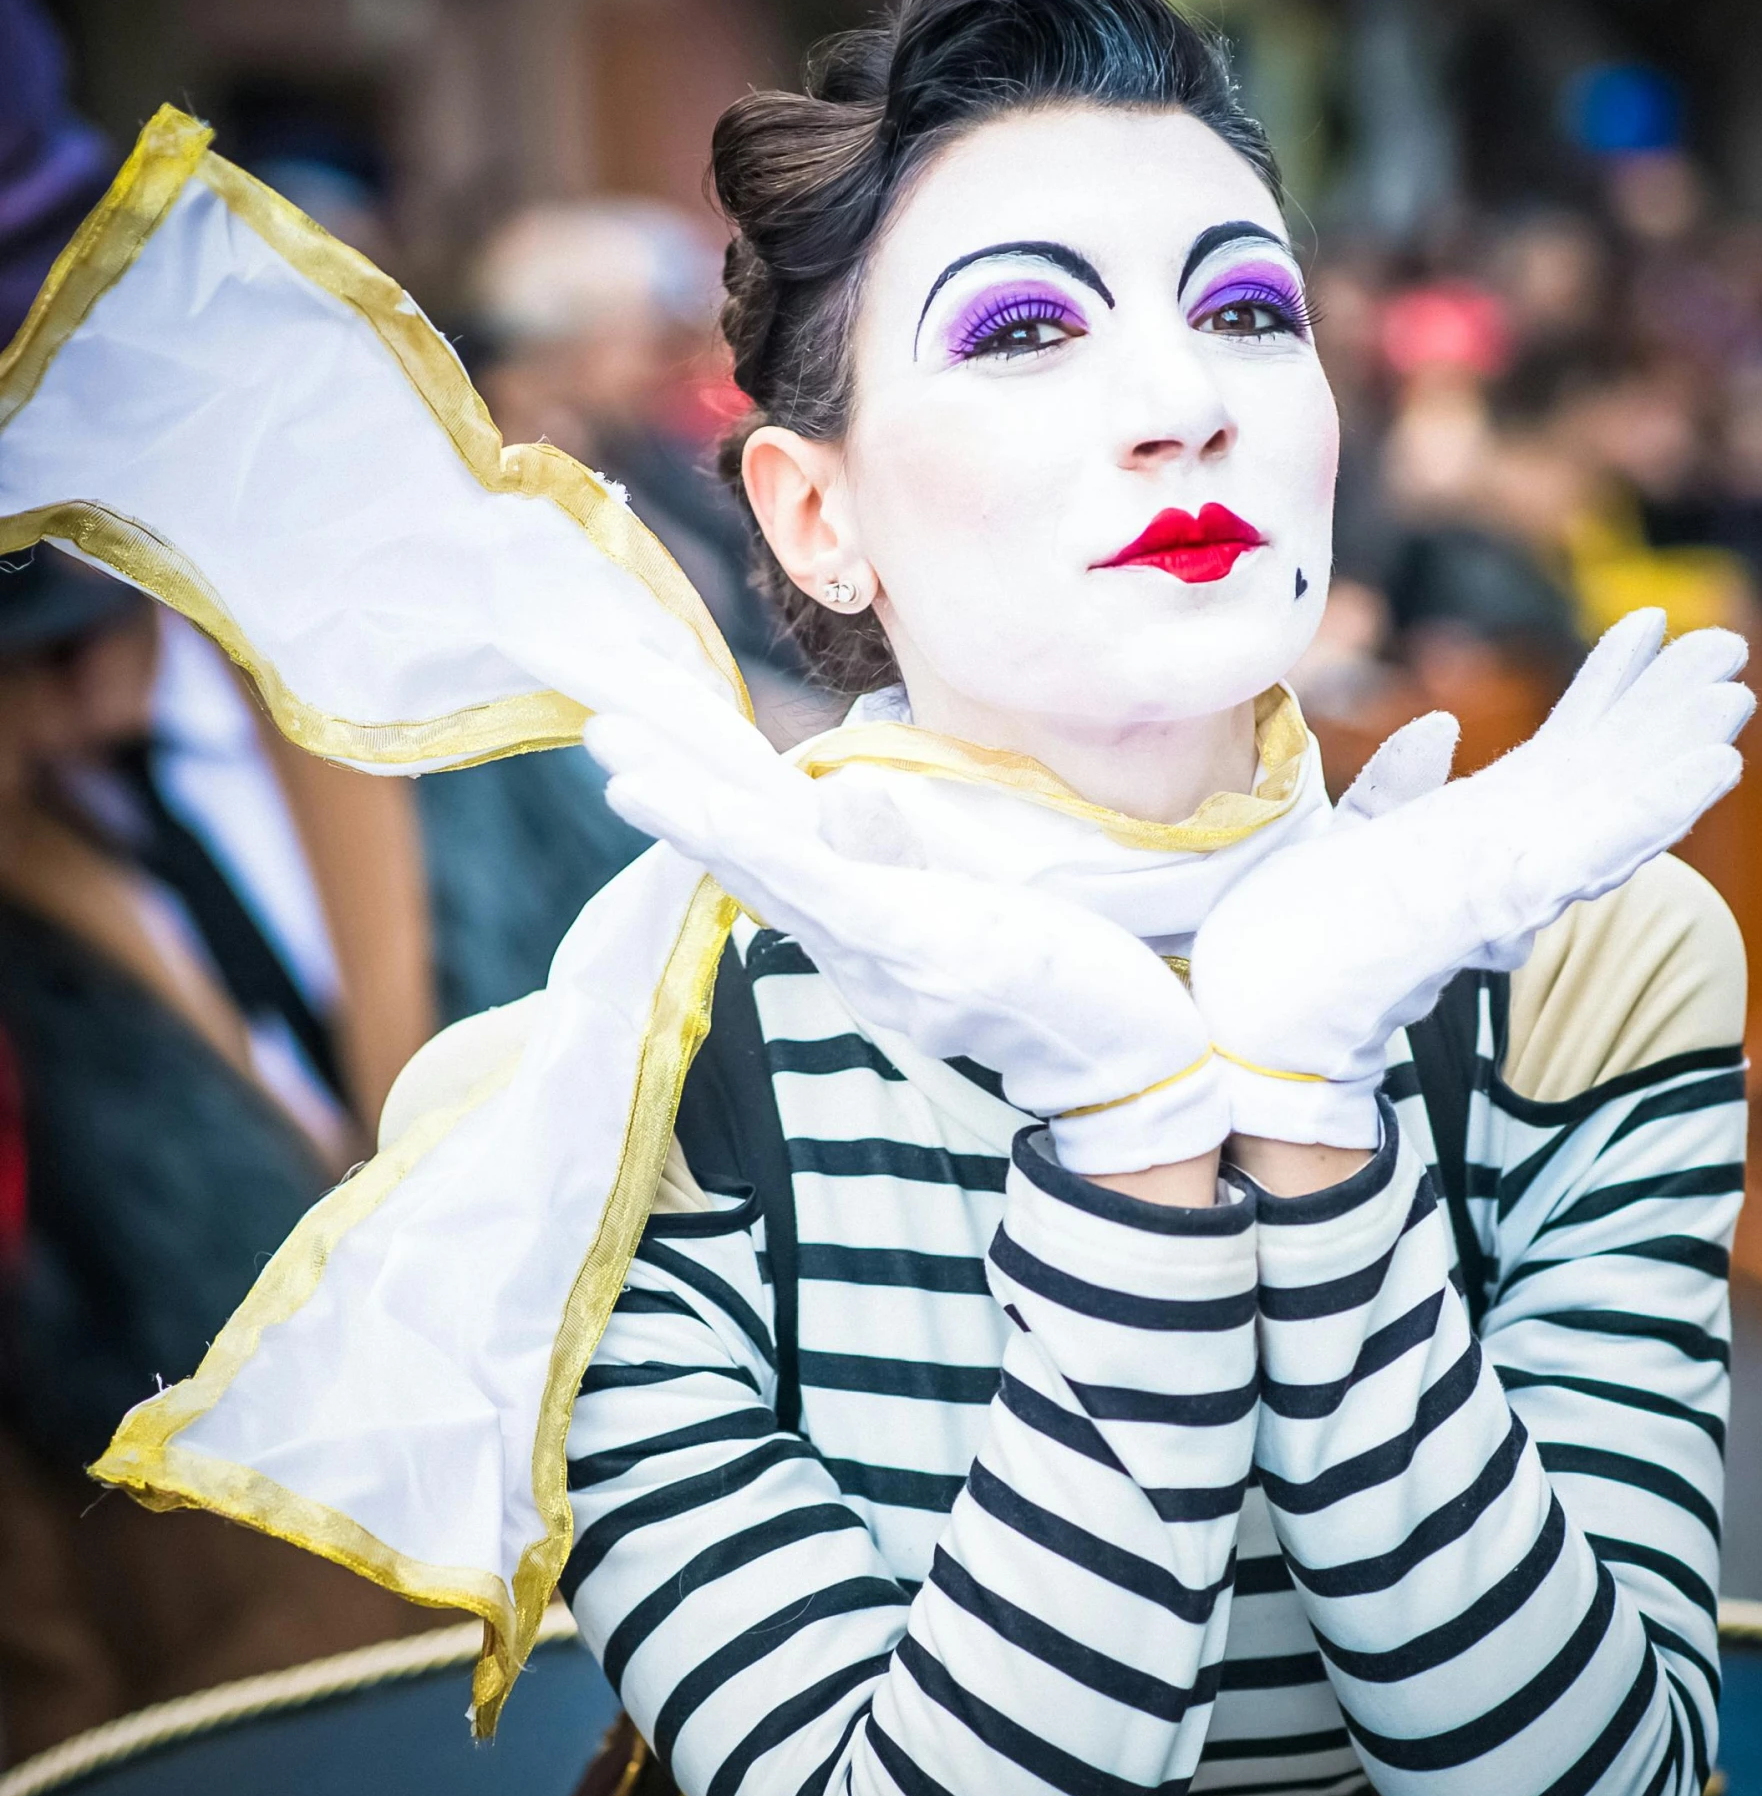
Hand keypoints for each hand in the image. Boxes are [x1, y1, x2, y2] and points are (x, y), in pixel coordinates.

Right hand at [583, 701, 1227, 1176]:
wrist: (1125, 1058)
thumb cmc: (1058, 974)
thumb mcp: (967, 904)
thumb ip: (899, 859)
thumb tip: (841, 800)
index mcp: (863, 934)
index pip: (772, 854)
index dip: (708, 801)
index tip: (648, 752)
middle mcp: (851, 951)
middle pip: (746, 859)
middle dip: (673, 795)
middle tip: (601, 737)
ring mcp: (875, 952)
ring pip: (765, 870)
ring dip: (689, 813)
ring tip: (622, 764)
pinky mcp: (910, 945)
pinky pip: (821, 890)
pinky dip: (759, 848)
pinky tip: (711, 813)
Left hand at [1191, 610, 1751, 1147]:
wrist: (1272, 1012)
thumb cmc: (1315, 931)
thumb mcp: (1356, 835)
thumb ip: (1400, 785)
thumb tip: (1441, 730)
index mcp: (1481, 828)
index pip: (1561, 746)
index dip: (1608, 686)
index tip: (1651, 623)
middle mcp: (1510, 853)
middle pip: (1608, 768)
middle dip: (1669, 708)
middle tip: (1733, 643)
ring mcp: (1513, 880)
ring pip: (1618, 808)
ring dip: (1679, 757)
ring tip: (1737, 700)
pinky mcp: (1500, 907)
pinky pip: (1586, 856)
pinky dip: (1650, 814)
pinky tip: (1707, 773)